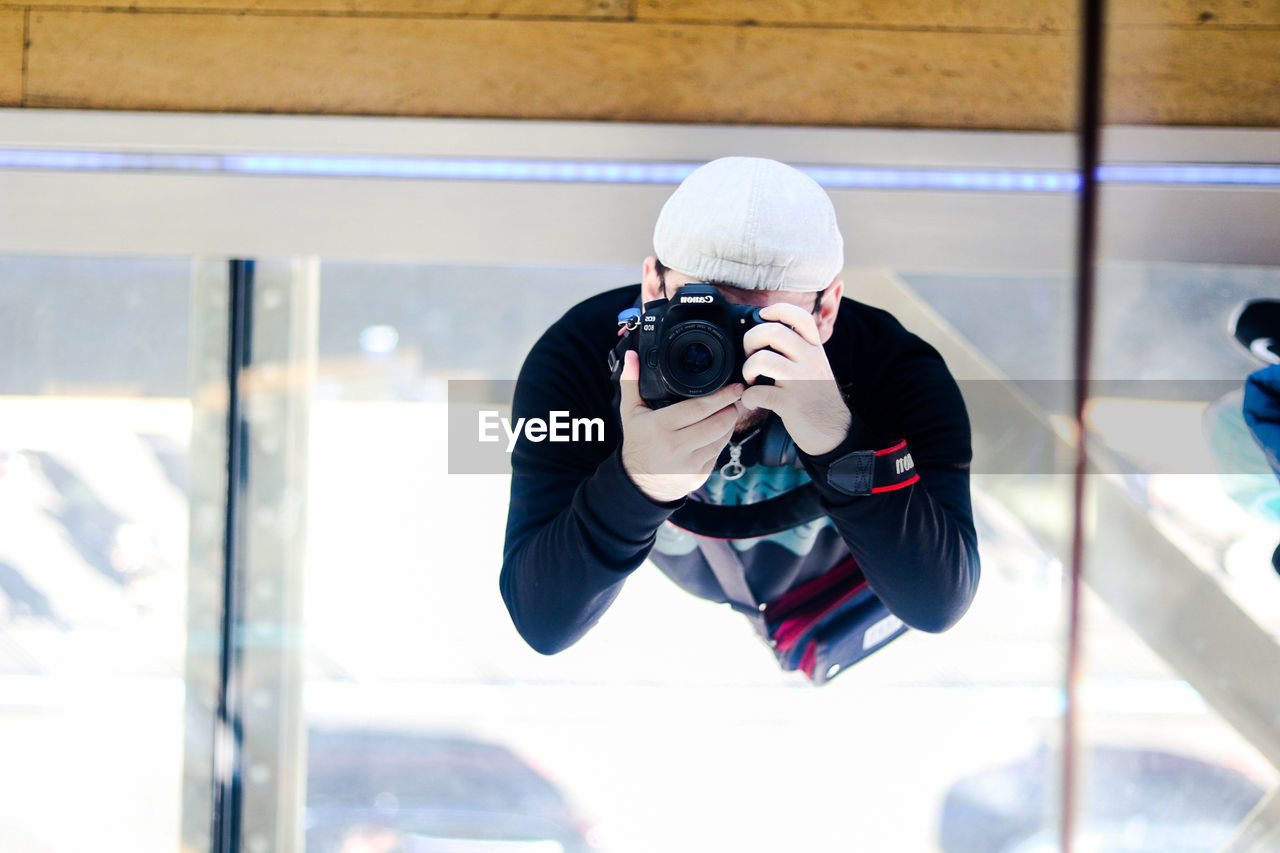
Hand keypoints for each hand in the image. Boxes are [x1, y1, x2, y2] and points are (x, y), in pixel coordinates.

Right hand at [618, 349, 742, 502]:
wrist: (640, 483)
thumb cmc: (638, 442)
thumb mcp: (630, 412)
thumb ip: (631, 382)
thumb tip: (632, 356)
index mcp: (660, 427)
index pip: (699, 408)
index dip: (722, 396)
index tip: (734, 387)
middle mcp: (676, 447)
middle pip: (717, 423)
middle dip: (731, 407)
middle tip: (736, 396)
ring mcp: (689, 464)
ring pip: (722, 438)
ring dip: (730, 422)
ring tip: (730, 409)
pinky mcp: (699, 475)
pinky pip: (719, 452)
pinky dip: (723, 438)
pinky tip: (721, 429)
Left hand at [740, 302, 851, 455]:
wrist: (835, 432)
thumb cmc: (817, 397)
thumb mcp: (815, 365)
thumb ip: (798, 348)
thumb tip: (767, 331)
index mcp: (814, 349)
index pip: (799, 316)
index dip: (777, 310)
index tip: (762, 317)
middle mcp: (810, 360)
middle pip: (773, 332)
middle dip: (750, 341)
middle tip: (750, 356)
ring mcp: (801, 381)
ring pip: (762, 360)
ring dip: (747, 368)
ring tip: (751, 379)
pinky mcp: (791, 404)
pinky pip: (758, 393)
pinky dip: (748, 397)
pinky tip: (752, 401)